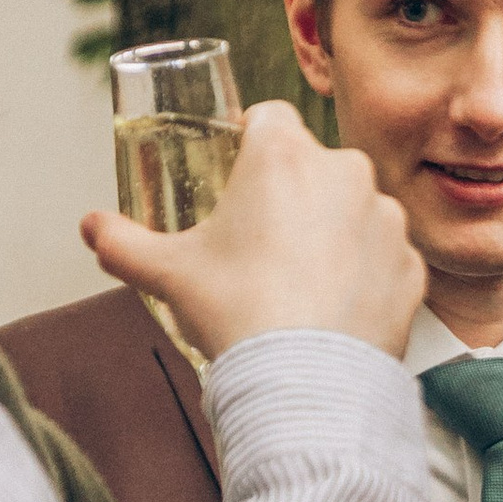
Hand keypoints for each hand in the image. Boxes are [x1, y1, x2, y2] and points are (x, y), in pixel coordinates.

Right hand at [81, 100, 424, 360]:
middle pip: (313, 164)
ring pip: (354, 209)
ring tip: (298, 282)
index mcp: (282, 156)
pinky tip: (334, 309)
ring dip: (332, 232)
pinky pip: (384, 257)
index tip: (237, 174)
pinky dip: (364, 275)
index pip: (268, 117)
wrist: (305, 383)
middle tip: (260, 241)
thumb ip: (124, 242)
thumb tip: (91, 228)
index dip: (250, 140)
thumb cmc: (238, 315)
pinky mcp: (411, 264)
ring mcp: (386, 218)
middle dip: (291, 193)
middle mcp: (344, 171)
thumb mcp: (167, 274)